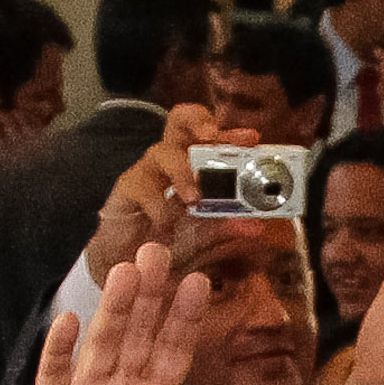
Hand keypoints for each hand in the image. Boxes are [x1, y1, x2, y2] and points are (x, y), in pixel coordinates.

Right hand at [10, 241, 218, 384]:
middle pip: (139, 334)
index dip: (185, 320)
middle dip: (150, 295)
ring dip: (113, 308)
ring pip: (103, 344)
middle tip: (159, 253)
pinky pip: (55, 375)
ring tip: (125, 271)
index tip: (199, 283)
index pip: (174, 353)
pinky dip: (59, 350)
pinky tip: (67, 322)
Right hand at [84, 104, 238, 281]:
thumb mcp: (204, 235)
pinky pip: (142, 186)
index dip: (231, 133)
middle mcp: (171, 160)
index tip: (251, 139)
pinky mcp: (126, 188)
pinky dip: (157, 206)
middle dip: (198, 121)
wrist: (131, 263)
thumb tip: (257, 225)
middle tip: (212, 136)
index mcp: (194, 164)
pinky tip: (165, 224)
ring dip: (182, 172)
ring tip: (194, 198)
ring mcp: (147, 171)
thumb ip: (227, 228)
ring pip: (163, 152)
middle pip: (180, 120)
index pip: (212, 137)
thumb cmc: (167, 240)